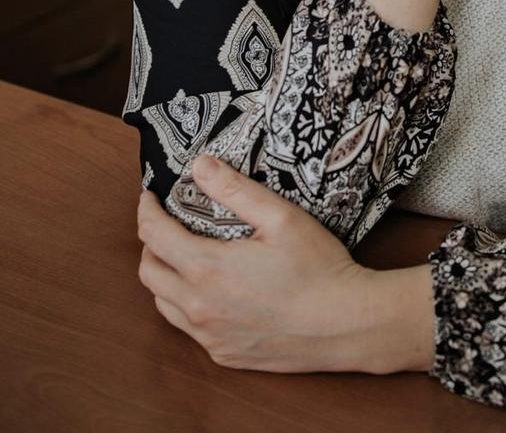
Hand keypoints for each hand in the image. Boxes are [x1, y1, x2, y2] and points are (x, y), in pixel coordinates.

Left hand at [137, 155, 376, 372]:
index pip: (154, 236)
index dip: (146, 211)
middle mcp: (199, 307)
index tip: (150, 196)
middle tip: (167, 223)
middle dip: (150, 243)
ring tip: (185, 255)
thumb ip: (235, 189)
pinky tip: (211, 291)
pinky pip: (188, 329)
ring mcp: (210, 337)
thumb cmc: (317, 267)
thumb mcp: (281, 216)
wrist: (344, 324)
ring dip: (165, 276)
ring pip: (163, 304)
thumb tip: (199, 165)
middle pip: (149, 272)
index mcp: (207, 269)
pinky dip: (186, 304)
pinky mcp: (225, 354)